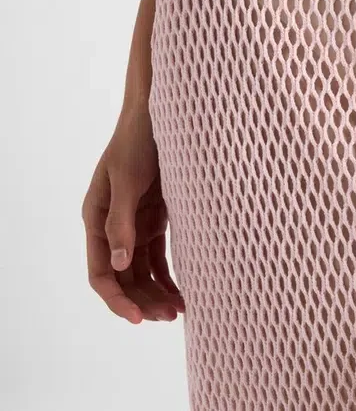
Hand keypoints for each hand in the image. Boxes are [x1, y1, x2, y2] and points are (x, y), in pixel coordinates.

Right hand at [81, 101, 184, 322]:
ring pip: (141, 271)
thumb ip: (122, 222)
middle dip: (143, 300)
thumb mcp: (128, 179)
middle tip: (169, 317)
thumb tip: (119, 265)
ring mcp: (134, 223)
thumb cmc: (138, 141)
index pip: (100, 271)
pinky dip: (168, 274)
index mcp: (96, 217)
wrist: (160, 114)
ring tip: (179, 311)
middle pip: (123, 277)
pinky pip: (158, 256)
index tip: (138, 318)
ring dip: (157, 292)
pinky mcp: (154, 218)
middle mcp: (112, 226)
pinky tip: (183, 290)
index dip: (117, 299)